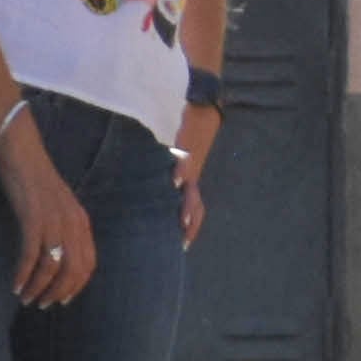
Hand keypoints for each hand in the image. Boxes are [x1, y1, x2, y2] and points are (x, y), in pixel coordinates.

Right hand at [0, 115, 95, 305]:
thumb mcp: (59, 208)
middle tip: (41, 304)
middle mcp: (73, 224)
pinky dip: (23, 274)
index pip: (88, 264)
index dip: (76, 286)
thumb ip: (64, 229)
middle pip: (73, 270)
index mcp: (82, 223)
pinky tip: (15, 285)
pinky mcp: (33, 219)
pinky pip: (31, 255)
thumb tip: (60, 258)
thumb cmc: (36, 183)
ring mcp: (54, 222)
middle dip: (58, 293)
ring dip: (38, 288)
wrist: (22, 156)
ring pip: (52, 267)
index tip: (63, 300)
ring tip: (26, 298)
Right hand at [174, 100, 220, 244]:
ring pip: (190, 189)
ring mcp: (191, 165)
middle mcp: (193, 177)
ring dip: (187, 207)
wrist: (203, 114)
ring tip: (182, 223)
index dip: (191, 226)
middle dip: (190, 224)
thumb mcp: (180, 162)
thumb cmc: (189, 139)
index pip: (195, 209)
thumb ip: (172, 175)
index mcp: (191, 181)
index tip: (184, 246)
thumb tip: (158, 191)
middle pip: (195, 205)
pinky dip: (181, 173)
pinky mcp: (187, 151)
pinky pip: (184, 164)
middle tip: (183, 243)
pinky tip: (176, 182)